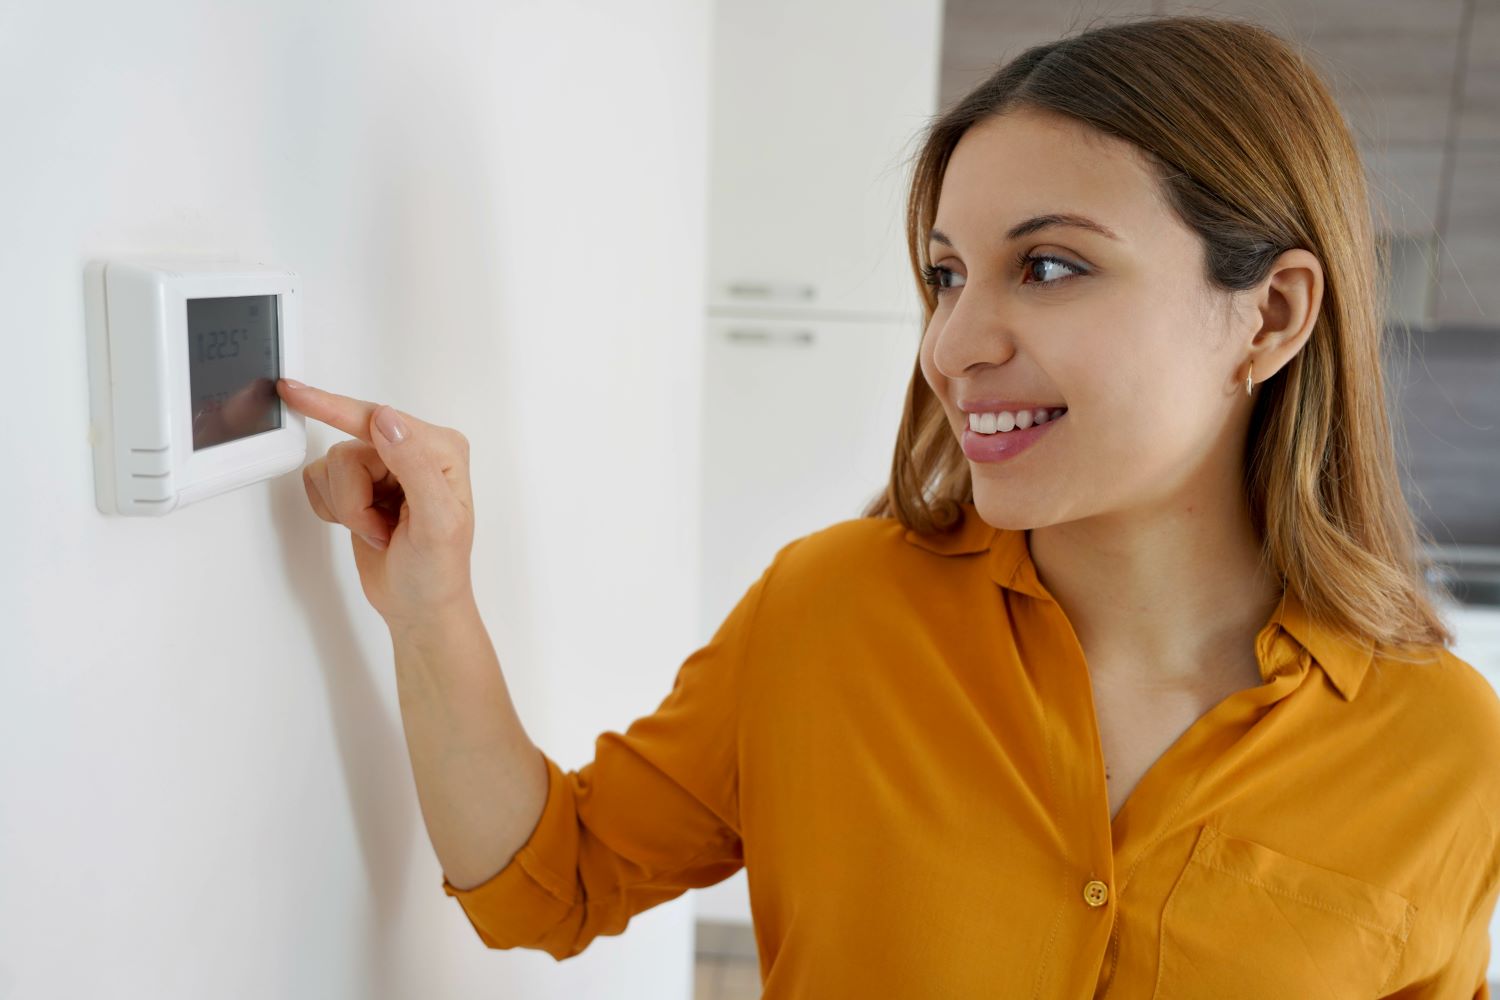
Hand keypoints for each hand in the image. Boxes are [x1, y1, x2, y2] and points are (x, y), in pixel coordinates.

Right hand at [278, 379, 476, 628]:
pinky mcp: (360, 485)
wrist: (419, 607)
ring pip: (332, 467)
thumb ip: (414, 466)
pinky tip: (363, 527)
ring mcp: (385, 468)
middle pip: (350, 449)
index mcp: (441, 450)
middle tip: (383, 529)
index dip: (334, 409)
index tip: (295, 392)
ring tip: (379, 531)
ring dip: (348, 509)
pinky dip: (334, 510)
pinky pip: (321, 480)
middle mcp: (413, 451)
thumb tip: (386, 420)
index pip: (379, 420)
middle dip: (356, 499)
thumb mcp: (436, 522)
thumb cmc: (437, 572)